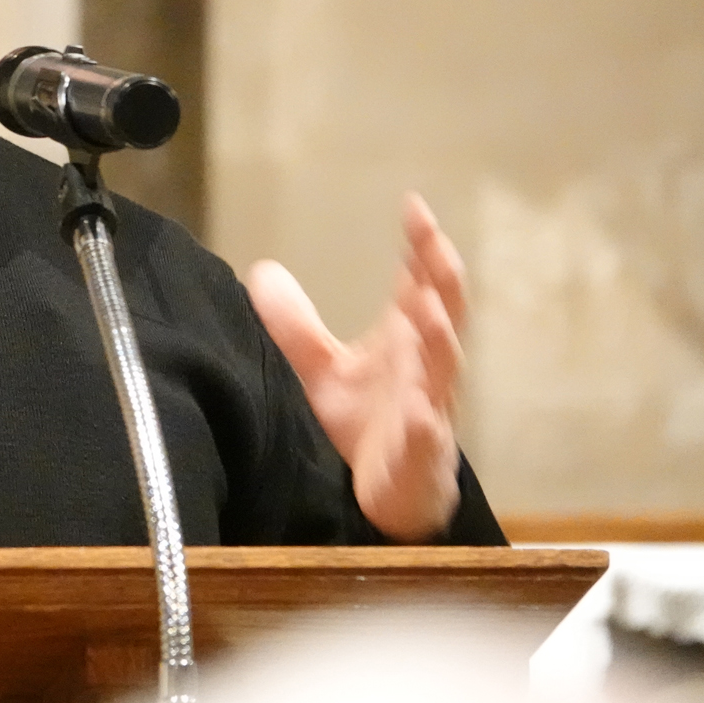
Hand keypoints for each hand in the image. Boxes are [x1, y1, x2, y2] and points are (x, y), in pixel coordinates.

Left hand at [245, 194, 465, 541]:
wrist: (386, 496)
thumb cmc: (364, 425)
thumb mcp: (321, 369)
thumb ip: (296, 324)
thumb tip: (261, 271)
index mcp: (405, 342)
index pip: (420, 284)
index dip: (422, 247)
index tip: (414, 206)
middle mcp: (423, 368)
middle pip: (441, 314)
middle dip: (441, 278)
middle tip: (433, 241)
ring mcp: (427, 410)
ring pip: (442, 370)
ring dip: (436, 338)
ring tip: (425, 307)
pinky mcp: (419, 456)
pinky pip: (426, 439)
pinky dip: (425, 426)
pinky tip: (420, 414)